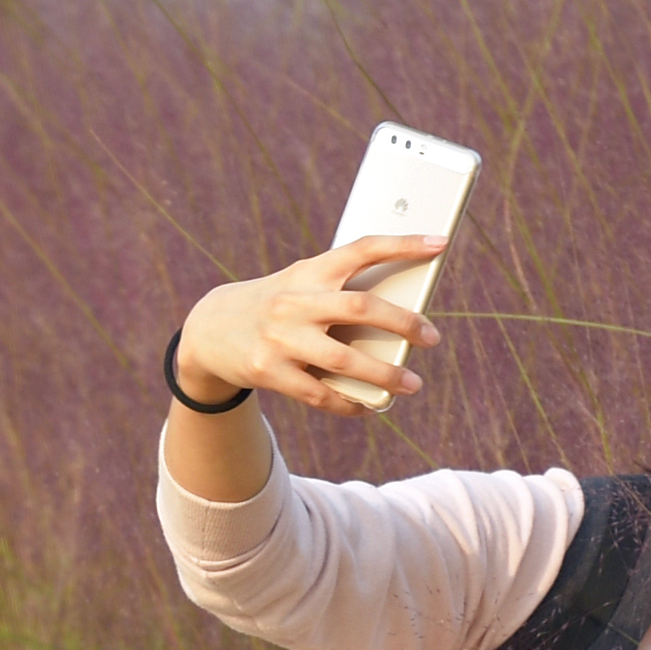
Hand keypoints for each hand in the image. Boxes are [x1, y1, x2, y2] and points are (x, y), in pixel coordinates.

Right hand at [173, 234, 446, 417]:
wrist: (210, 330)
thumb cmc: (277, 307)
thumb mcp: (302, 286)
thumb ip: (342, 294)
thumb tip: (402, 320)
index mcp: (309, 271)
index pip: (361, 249)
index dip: (402, 244)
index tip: (439, 242)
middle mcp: (295, 300)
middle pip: (360, 308)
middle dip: (403, 323)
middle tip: (432, 337)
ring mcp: (280, 338)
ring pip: (345, 359)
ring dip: (385, 375)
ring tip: (412, 384)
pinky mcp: (269, 372)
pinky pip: (321, 394)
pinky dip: (351, 403)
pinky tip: (370, 407)